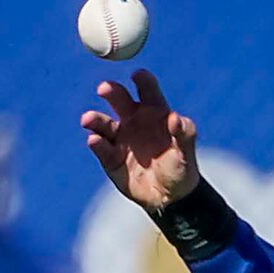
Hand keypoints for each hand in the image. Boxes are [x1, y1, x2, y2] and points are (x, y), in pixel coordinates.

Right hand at [79, 69, 199, 211]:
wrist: (169, 197)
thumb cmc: (180, 167)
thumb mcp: (186, 151)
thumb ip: (183, 133)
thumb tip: (175, 118)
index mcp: (154, 111)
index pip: (147, 90)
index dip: (142, 80)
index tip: (137, 75)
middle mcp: (133, 120)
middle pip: (119, 100)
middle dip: (111, 92)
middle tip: (104, 89)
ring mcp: (120, 138)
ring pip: (104, 123)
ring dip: (95, 120)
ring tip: (88, 119)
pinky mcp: (110, 158)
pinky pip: (101, 148)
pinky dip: (96, 144)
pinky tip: (94, 140)